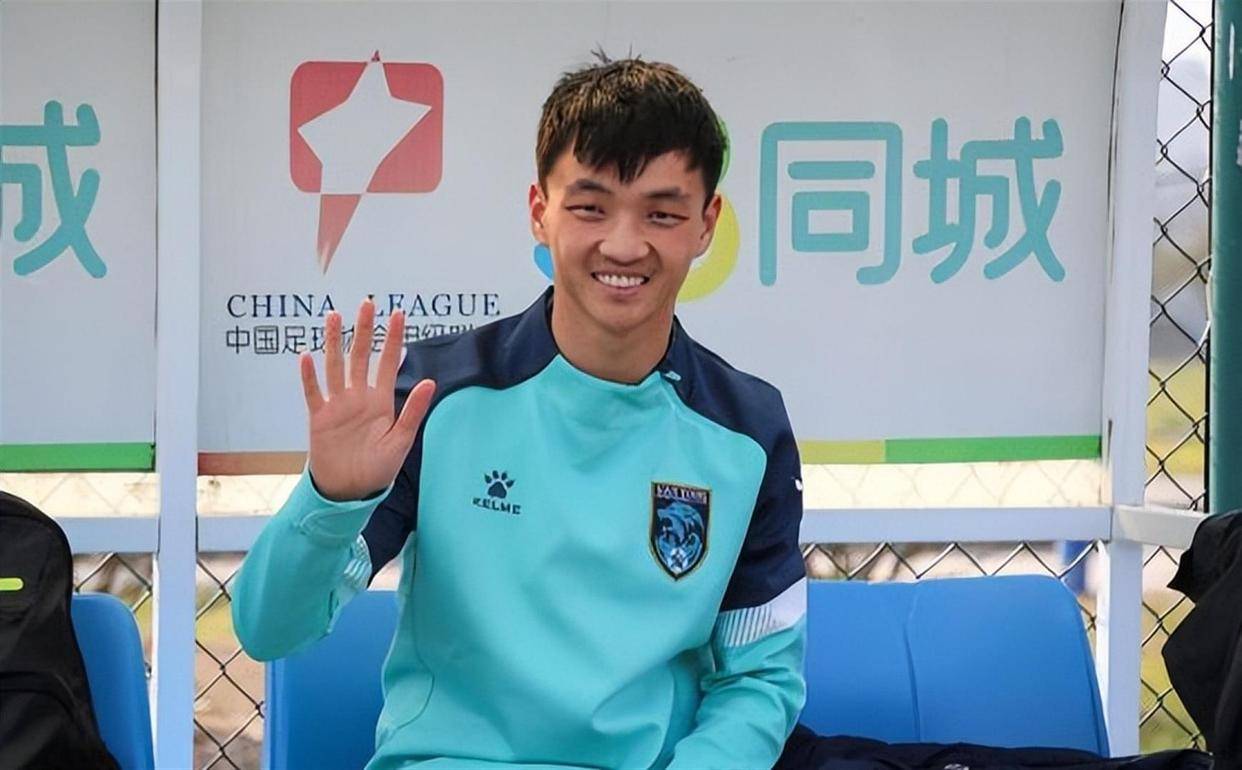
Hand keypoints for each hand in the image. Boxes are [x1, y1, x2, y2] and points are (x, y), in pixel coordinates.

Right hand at [300, 299, 434, 500]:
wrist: (350, 491)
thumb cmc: (378, 469)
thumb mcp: (400, 440)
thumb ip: (413, 410)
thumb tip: (431, 381)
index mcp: (381, 401)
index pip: (388, 362)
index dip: (393, 338)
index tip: (398, 314)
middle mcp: (358, 397)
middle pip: (361, 356)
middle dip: (364, 330)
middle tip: (367, 304)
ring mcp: (337, 405)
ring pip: (335, 367)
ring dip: (333, 342)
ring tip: (333, 316)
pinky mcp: (319, 418)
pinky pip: (313, 393)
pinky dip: (309, 376)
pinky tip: (306, 356)